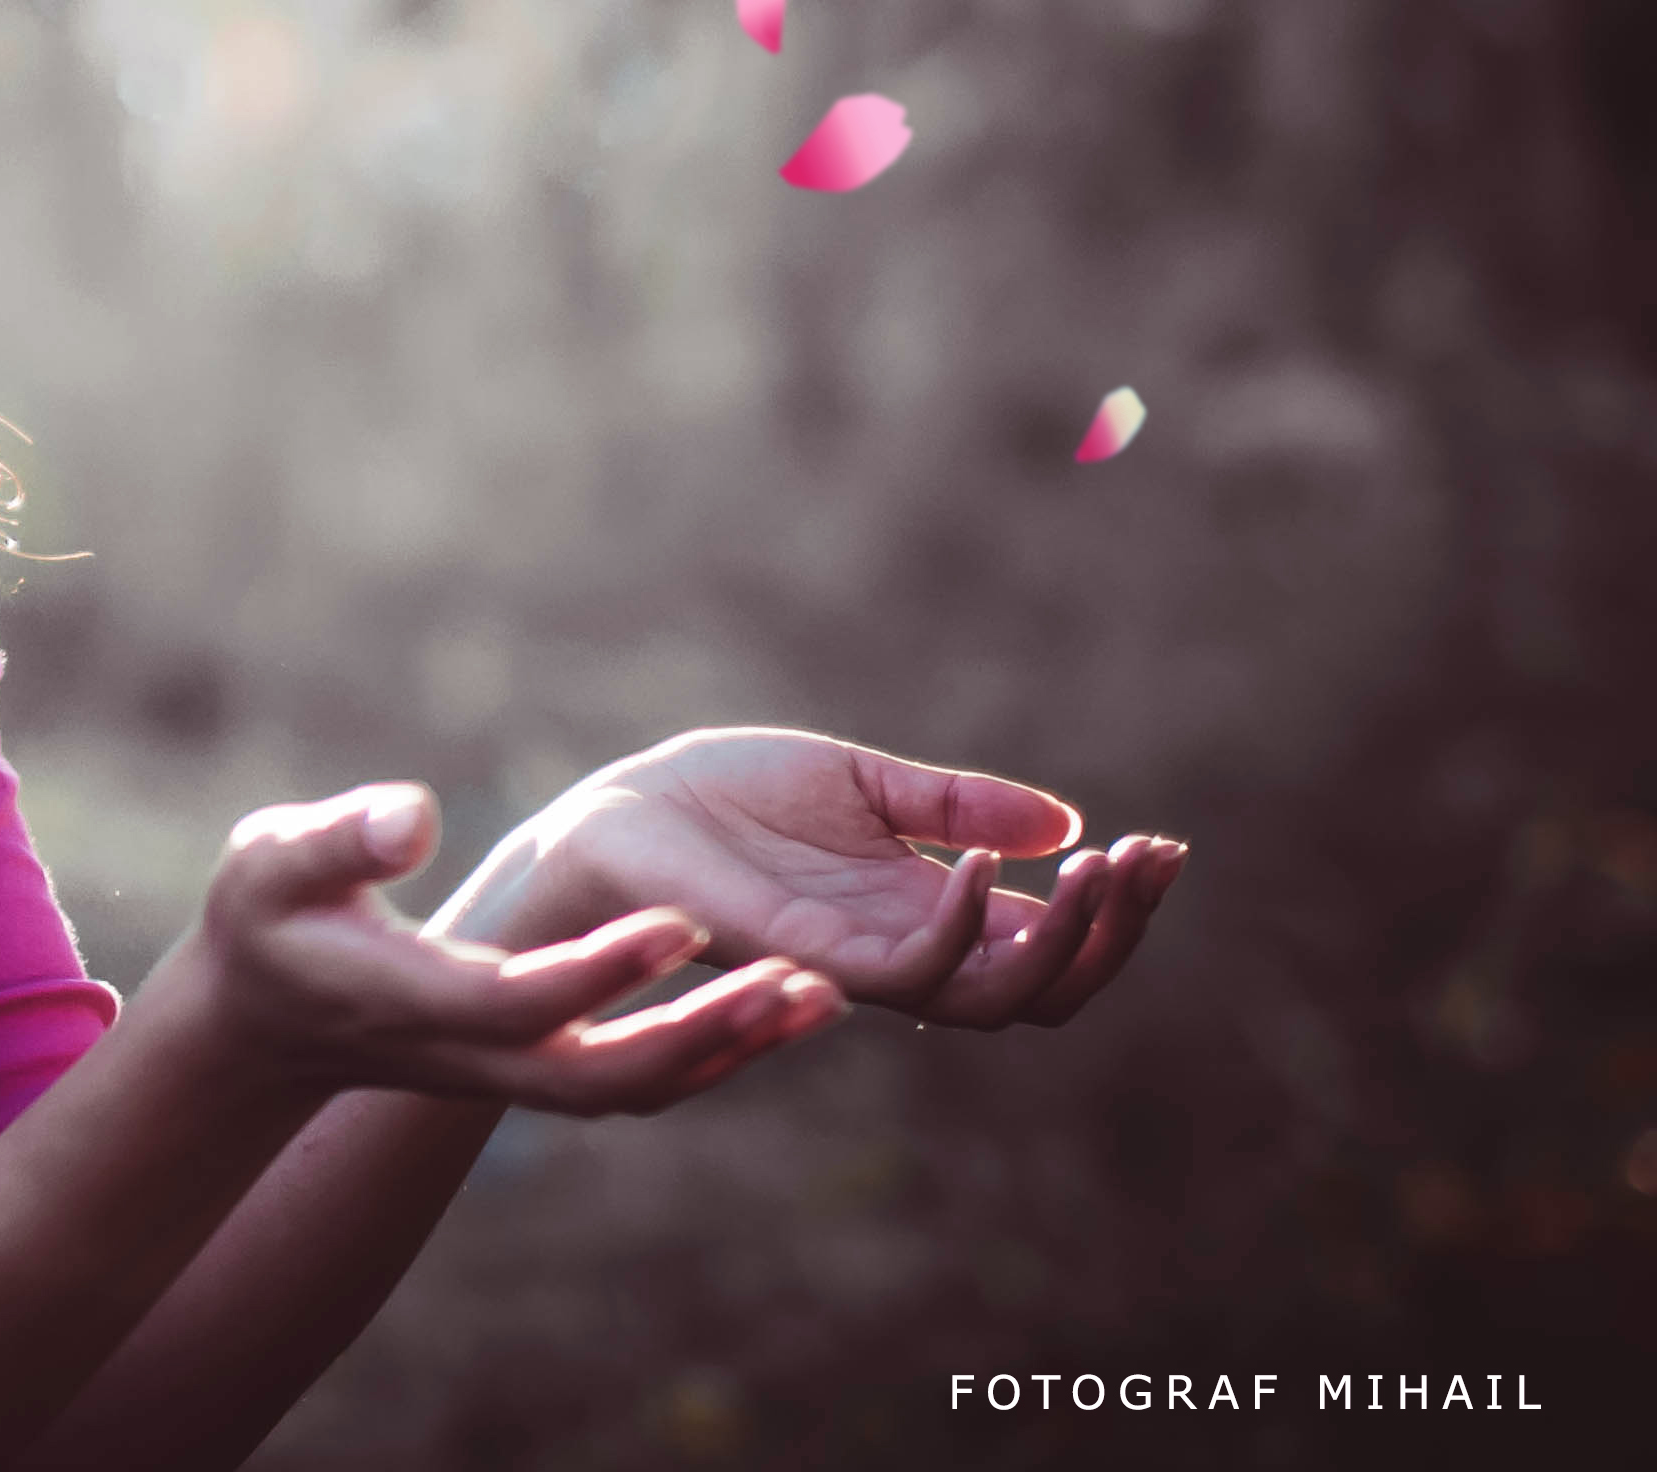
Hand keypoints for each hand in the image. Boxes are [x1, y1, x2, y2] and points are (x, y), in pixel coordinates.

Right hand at [185, 781, 850, 1117]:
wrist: (267, 1018)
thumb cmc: (266, 919)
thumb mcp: (271, 860)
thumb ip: (339, 838)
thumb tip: (413, 812)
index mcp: (417, 999)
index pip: (525, 998)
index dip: (605, 968)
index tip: (683, 918)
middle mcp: (477, 1055)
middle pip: (608, 1074)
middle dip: (705, 1035)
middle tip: (797, 980)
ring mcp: (512, 1072)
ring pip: (639, 1088)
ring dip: (732, 1049)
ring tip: (822, 992)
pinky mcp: (539, 1066)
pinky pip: (644, 1077)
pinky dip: (719, 1051)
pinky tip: (783, 999)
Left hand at [467, 727, 1185, 1028]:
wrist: (616, 815)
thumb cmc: (723, 799)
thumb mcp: (859, 783)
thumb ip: (955, 806)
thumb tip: (1063, 824)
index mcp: (924, 910)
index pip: (1046, 939)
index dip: (1114, 905)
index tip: (1162, 846)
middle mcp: (906, 951)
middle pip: (1046, 984)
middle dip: (1113, 931)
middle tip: (1149, 862)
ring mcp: (864, 965)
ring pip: (998, 995)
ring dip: (1062, 938)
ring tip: (1094, 868)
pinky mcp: (809, 960)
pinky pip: (909, 974)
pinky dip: (958, 924)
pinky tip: (977, 865)